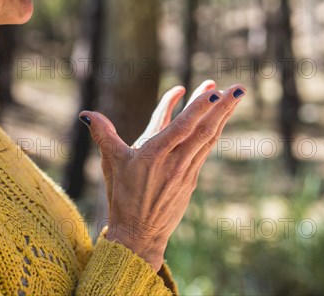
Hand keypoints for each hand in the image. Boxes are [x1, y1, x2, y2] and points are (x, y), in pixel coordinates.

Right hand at [79, 81, 245, 270]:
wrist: (138, 235)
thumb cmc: (122, 198)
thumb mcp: (111, 164)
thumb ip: (103, 135)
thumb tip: (86, 115)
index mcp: (154, 155)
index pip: (181, 127)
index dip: (197, 109)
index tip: (213, 92)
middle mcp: (175, 162)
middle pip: (203, 130)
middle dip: (222, 107)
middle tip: (238, 88)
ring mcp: (187, 171)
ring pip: (209, 139)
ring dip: (224, 116)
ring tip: (236, 96)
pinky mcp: (191, 179)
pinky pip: (206, 150)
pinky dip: (215, 132)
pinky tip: (221, 121)